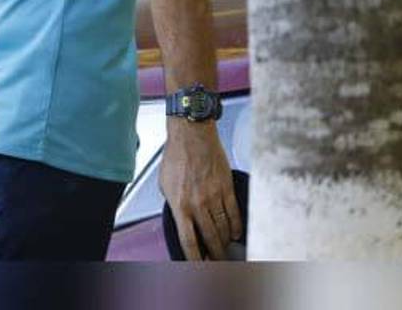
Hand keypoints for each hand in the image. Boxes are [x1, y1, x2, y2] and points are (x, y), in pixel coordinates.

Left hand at [160, 119, 240, 259]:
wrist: (191, 134)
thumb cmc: (176, 155)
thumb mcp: (165, 184)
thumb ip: (173, 204)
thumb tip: (180, 219)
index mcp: (179, 205)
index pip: (188, 241)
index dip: (195, 259)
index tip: (198, 267)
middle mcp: (197, 204)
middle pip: (210, 240)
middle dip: (215, 255)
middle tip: (218, 262)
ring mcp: (214, 197)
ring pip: (223, 229)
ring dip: (225, 242)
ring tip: (226, 249)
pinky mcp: (227, 188)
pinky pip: (234, 214)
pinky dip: (236, 227)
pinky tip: (235, 233)